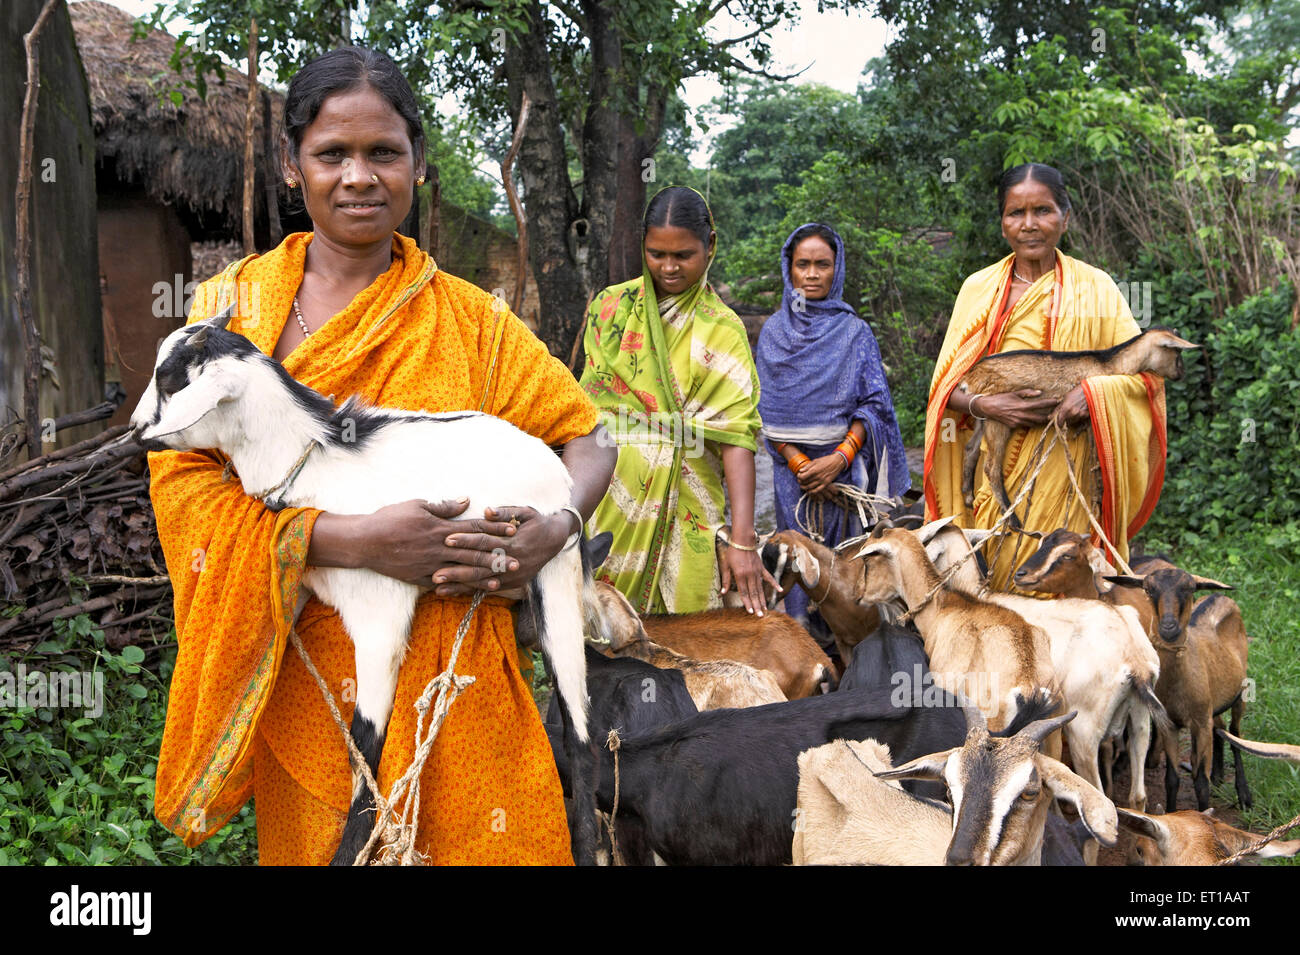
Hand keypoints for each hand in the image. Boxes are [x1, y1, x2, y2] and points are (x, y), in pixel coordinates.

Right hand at [352, 498, 519, 586]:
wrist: (365, 542)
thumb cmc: (390, 519)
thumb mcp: (417, 505)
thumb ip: (444, 507)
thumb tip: (466, 501)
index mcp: (441, 528)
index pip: (475, 527)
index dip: (496, 528)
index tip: (514, 529)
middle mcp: (439, 548)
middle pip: (474, 552)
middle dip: (497, 556)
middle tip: (517, 560)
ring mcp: (431, 565)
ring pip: (463, 570)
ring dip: (483, 575)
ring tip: (501, 579)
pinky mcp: (421, 578)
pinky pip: (445, 583)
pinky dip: (460, 587)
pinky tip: (473, 590)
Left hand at [433, 504, 572, 596]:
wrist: (555, 539)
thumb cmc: (536, 522)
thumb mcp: (525, 512)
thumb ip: (505, 512)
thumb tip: (487, 511)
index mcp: (514, 542)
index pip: (485, 541)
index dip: (466, 540)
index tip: (447, 539)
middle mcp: (513, 562)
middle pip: (480, 566)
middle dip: (457, 570)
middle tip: (435, 573)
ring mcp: (513, 576)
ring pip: (482, 582)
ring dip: (460, 585)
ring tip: (438, 587)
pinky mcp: (512, 583)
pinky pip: (487, 589)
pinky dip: (470, 591)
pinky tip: (453, 592)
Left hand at [720, 539, 777, 615]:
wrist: (743, 541)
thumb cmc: (732, 553)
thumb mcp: (726, 566)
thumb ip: (725, 580)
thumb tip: (722, 593)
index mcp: (740, 575)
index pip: (744, 592)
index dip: (747, 603)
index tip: (750, 612)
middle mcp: (750, 575)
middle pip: (754, 593)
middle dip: (757, 605)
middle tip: (760, 616)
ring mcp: (757, 572)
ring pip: (761, 588)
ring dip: (763, 599)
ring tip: (766, 609)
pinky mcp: (761, 568)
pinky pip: (769, 577)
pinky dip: (774, 584)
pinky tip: (780, 590)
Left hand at [796, 453, 846, 496]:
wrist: (837, 462)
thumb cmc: (825, 460)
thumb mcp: (815, 461)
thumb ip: (807, 466)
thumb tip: (800, 471)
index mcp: (814, 470)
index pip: (802, 477)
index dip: (799, 477)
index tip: (799, 475)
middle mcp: (817, 476)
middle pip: (805, 482)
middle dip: (801, 482)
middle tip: (800, 481)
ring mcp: (822, 481)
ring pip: (810, 487)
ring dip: (805, 487)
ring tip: (803, 486)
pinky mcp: (826, 483)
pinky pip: (818, 490)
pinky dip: (812, 492)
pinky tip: (809, 491)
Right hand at [976, 389, 1058, 428]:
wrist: (988, 408)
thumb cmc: (1001, 398)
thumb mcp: (1014, 393)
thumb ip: (1028, 393)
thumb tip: (1039, 392)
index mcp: (1022, 405)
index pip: (1040, 405)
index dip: (1050, 403)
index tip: (1057, 400)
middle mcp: (1021, 415)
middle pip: (1040, 418)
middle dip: (1049, 416)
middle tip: (1056, 413)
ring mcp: (1018, 422)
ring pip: (1034, 423)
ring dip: (1041, 421)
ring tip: (1048, 417)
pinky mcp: (1014, 426)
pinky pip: (1026, 425)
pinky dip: (1031, 422)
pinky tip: (1034, 420)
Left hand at [1050, 384, 1089, 426]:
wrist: (1089, 391)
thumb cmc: (1075, 393)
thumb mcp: (1064, 399)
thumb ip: (1057, 409)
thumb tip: (1050, 417)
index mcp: (1065, 408)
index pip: (1059, 421)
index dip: (1057, 423)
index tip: (1057, 423)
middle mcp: (1072, 413)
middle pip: (1065, 422)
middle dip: (1064, 420)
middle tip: (1065, 415)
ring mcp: (1079, 414)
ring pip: (1072, 422)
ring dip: (1071, 419)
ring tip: (1073, 411)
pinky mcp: (1085, 415)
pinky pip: (1079, 419)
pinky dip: (1077, 417)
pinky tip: (1079, 411)